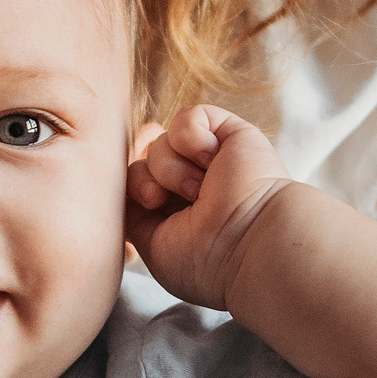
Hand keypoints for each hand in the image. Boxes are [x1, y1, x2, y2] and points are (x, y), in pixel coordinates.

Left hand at [125, 105, 301, 309]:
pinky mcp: (230, 134)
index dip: (136, 189)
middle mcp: (198, 184)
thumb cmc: (206, 260)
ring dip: (172, 169)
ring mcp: (213, 159)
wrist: (249, 245)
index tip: (150, 207)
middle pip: (145, 160)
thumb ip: (134, 215)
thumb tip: (127, 187)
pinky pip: (188, 117)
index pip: (140, 184)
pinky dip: (191, 137)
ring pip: (161, 142)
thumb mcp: (154, 246)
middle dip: (147, 180)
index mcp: (182, 212)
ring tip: (201, 190)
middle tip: (163, 200)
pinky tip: (212, 161)